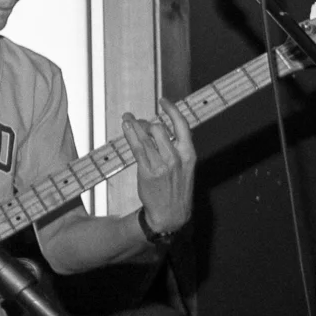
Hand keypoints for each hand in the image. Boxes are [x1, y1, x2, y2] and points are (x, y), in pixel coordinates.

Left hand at [123, 98, 196, 237]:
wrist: (171, 215)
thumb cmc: (176, 189)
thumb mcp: (186, 168)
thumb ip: (177, 148)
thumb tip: (159, 128)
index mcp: (189, 154)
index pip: (182, 125)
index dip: (171, 110)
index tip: (162, 101)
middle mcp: (176, 158)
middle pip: (159, 129)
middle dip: (145, 122)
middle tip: (137, 122)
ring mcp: (161, 165)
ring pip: (146, 137)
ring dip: (134, 125)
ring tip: (126, 118)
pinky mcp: (147, 172)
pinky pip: (137, 149)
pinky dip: (130, 136)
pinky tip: (126, 127)